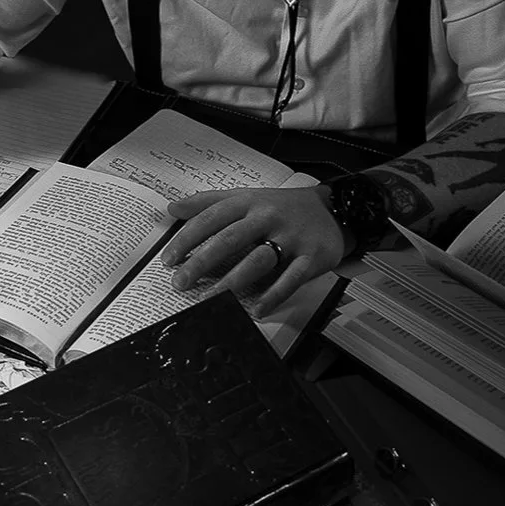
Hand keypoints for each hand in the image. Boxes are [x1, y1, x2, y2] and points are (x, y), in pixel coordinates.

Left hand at [158, 181, 343, 326]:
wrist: (335, 209)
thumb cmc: (285, 207)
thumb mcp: (248, 196)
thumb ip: (209, 201)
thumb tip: (173, 207)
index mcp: (249, 202)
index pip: (212, 217)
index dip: (188, 238)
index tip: (169, 258)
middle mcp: (268, 217)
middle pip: (230, 239)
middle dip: (202, 262)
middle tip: (181, 282)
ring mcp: (291, 237)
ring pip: (258, 259)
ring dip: (232, 281)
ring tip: (210, 299)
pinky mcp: (311, 256)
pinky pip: (290, 278)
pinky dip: (273, 295)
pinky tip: (256, 309)